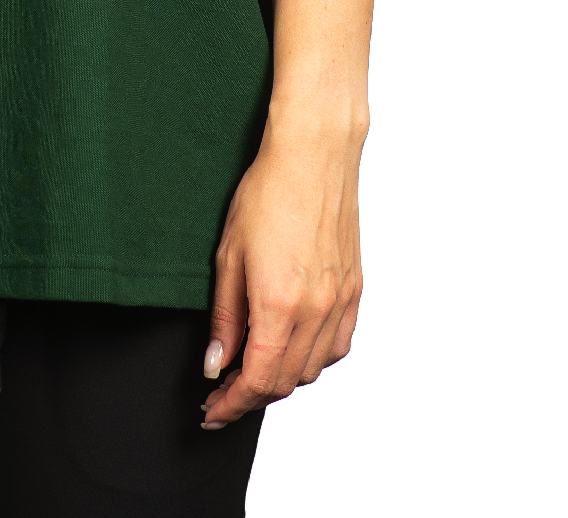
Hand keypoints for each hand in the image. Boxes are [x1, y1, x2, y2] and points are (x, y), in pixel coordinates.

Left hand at [199, 127, 363, 427]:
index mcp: (280, 305)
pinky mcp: (355, 290)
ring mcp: (340, 302)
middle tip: (225, 392)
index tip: (213, 412)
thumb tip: (217, 364)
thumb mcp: (228, 255)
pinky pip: (338, 345)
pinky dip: (314, 358)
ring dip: (283, 379)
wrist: (313, 155)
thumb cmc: (267, 193)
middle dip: (252, 395)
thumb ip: (225, 317)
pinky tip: (294, 346)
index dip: (232, 404)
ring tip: (254, 369)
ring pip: (313, 368)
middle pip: (286, 382)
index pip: (258, 380)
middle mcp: (316, 311)